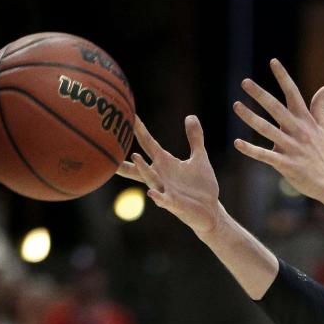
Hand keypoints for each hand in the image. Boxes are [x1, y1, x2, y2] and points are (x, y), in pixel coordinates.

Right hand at [117, 116, 223, 237]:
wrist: (210, 211)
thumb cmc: (201, 186)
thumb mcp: (200, 159)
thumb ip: (194, 139)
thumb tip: (191, 116)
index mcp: (165, 164)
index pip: (149, 143)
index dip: (139, 129)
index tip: (126, 112)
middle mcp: (161, 176)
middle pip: (140, 163)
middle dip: (128, 152)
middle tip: (112, 141)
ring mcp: (166, 191)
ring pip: (151, 179)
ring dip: (143, 169)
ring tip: (135, 156)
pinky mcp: (176, 205)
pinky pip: (165, 201)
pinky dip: (158, 197)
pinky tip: (151, 193)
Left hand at [233, 58, 323, 199]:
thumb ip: (320, 108)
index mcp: (307, 121)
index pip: (294, 94)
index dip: (283, 77)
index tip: (273, 61)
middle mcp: (298, 131)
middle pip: (276, 108)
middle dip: (260, 94)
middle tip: (245, 82)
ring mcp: (292, 148)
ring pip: (267, 129)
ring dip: (250, 117)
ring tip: (236, 105)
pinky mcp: (286, 165)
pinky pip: (265, 156)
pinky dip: (251, 150)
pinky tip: (237, 143)